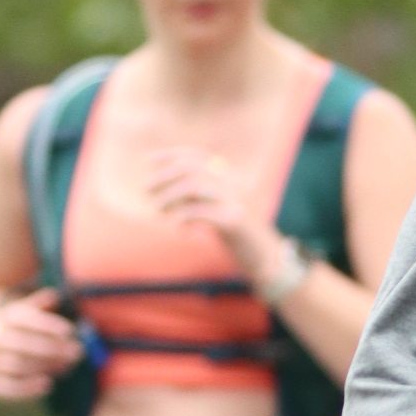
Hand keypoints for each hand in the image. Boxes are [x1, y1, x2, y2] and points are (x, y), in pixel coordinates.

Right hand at [0, 287, 83, 400]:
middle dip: (52, 348)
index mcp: (6, 318)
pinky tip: (47, 384)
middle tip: (76, 352)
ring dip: (44, 366)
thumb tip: (54, 295)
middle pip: (22, 343)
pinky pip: (6, 387)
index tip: (70, 331)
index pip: (25, 319)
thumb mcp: (27, 311)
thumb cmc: (20, 328)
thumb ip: (41, 305)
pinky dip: (26, 388)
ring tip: (66, 367)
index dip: (47, 325)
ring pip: (16, 364)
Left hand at [141, 145, 279, 285]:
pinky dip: (183, 217)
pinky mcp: (235, 222)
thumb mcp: (216, 212)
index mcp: (230, 179)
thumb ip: (198, 198)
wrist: (269, 261)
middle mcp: (234, 185)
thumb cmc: (239, 238)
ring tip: (157, 209)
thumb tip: (167, 188)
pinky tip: (178, 228)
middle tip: (146, 189)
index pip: (198, 156)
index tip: (148, 161)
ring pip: (194, 186)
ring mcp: (236, 202)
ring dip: (169, 196)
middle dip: (164, 176)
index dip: (171, 155)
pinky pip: (202, 212)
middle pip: (192, 168)